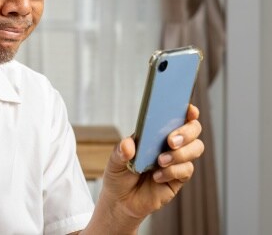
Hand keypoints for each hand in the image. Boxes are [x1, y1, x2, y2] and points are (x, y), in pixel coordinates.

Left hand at [98, 104, 203, 228]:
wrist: (121, 201)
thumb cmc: (119, 175)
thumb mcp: (114, 161)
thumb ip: (121, 152)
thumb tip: (128, 145)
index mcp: (154, 131)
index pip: (176, 115)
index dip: (187, 110)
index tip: (189, 110)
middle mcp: (169, 142)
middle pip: (193, 130)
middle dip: (186, 132)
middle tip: (170, 141)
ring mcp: (176, 159)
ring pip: (195, 148)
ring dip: (180, 153)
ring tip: (160, 161)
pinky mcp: (179, 177)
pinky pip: (186, 170)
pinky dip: (173, 171)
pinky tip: (157, 177)